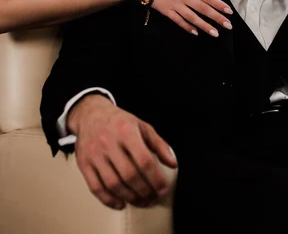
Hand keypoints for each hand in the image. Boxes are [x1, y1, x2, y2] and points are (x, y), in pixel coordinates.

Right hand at [68, 95, 177, 209]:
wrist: (91, 114)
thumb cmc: (120, 122)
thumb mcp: (142, 126)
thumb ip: (159, 144)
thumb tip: (172, 163)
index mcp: (126, 131)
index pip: (144, 160)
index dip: (155, 178)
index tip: (162, 188)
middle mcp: (109, 142)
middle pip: (129, 175)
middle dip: (143, 191)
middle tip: (151, 198)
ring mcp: (94, 154)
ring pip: (113, 184)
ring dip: (129, 197)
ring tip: (139, 201)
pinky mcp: (83, 164)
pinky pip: (96, 188)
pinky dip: (109, 200)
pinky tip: (120, 203)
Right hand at [151, 0, 232, 36]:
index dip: (218, 4)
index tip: (228, 11)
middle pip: (203, 8)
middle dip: (217, 18)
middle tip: (228, 26)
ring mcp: (174, 5)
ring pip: (193, 17)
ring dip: (205, 26)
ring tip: (215, 33)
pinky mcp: (166, 12)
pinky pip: (179, 21)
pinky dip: (188, 27)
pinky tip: (196, 32)